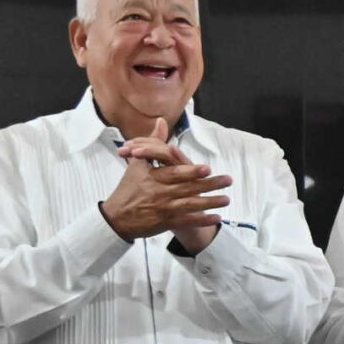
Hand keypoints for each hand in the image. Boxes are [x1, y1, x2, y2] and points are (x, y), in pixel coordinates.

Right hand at [101, 118, 230, 249]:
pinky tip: (216, 217)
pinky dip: (202, 219)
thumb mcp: (138, 164)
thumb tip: (161, 121)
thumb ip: (153, 143)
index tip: (207, 168)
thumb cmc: (129, 188)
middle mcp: (160, 193)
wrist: (116, 217)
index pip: (175, 173)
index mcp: (153, 178)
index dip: (191, 171)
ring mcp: (164, 209)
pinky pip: (187, 221)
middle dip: (209, 184)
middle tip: (227, 180)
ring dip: (210, 202)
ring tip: (226, 199)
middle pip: (188, 188)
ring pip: (190, 205)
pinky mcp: (166, 222)